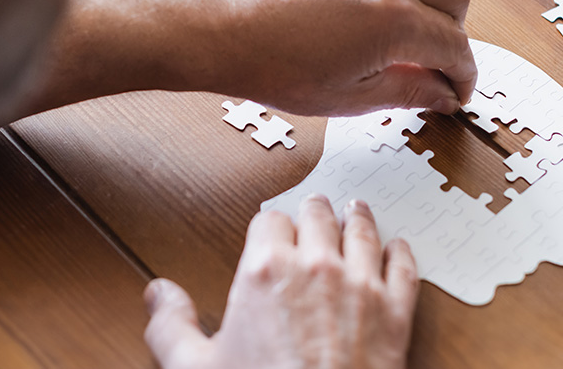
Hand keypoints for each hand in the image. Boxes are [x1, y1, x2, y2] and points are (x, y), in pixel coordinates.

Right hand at [143, 195, 419, 368]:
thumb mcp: (194, 368)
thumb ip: (171, 324)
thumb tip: (158, 294)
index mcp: (266, 270)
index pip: (269, 221)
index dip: (269, 225)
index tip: (270, 232)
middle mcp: (316, 267)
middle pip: (317, 215)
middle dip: (312, 212)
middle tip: (314, 211)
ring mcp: (360, 286)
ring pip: (361, 230)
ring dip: (356, 217)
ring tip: (355, 209)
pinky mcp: (395, 312)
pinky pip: (403, 267)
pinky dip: (400, 252)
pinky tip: (397, 246)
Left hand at [210, 0, 475, 115]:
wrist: (225, 28)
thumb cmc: (276, 68)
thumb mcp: (349, 97)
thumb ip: (408, 91)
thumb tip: (444, 94)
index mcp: (393, 20)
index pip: (455, 45)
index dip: (462, 75)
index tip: (456, 91)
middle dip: (456, 32)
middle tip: (434, 60)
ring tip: (413, 25)